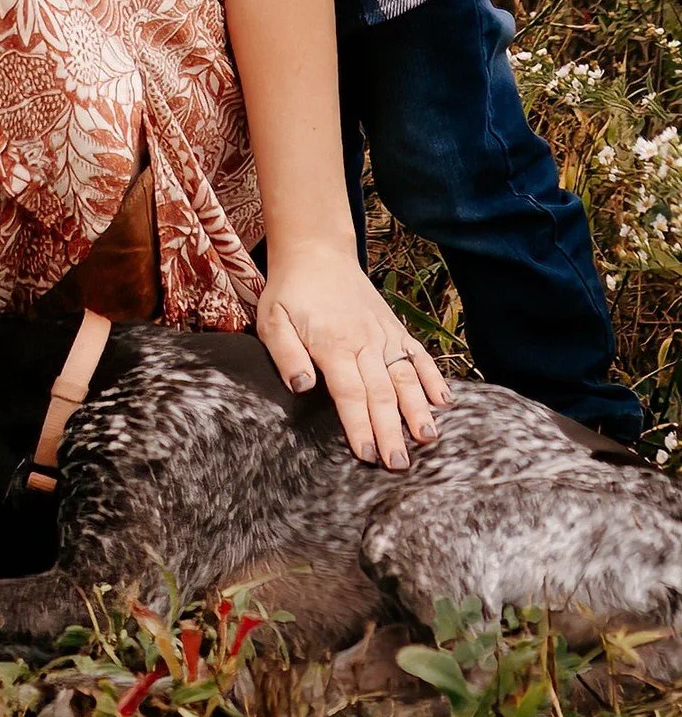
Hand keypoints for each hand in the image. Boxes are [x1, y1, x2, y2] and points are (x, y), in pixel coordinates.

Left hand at [256, 241, 449, 469]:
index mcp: (333, 344)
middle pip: (381, 393)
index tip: (367, 455)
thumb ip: (285, 354)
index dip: (359, 426)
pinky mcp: (395, 328)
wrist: (316, 252)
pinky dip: (433, 377)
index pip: (350, 393)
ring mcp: (384, 334)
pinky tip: (444, 401)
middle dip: (392, 431)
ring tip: (428, 439)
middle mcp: (364, 341)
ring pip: (406, 377)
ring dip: (418, 409)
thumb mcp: (272, 319)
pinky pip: (418, 355)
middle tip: (400, 464)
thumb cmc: (290, 291)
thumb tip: (302, 388)